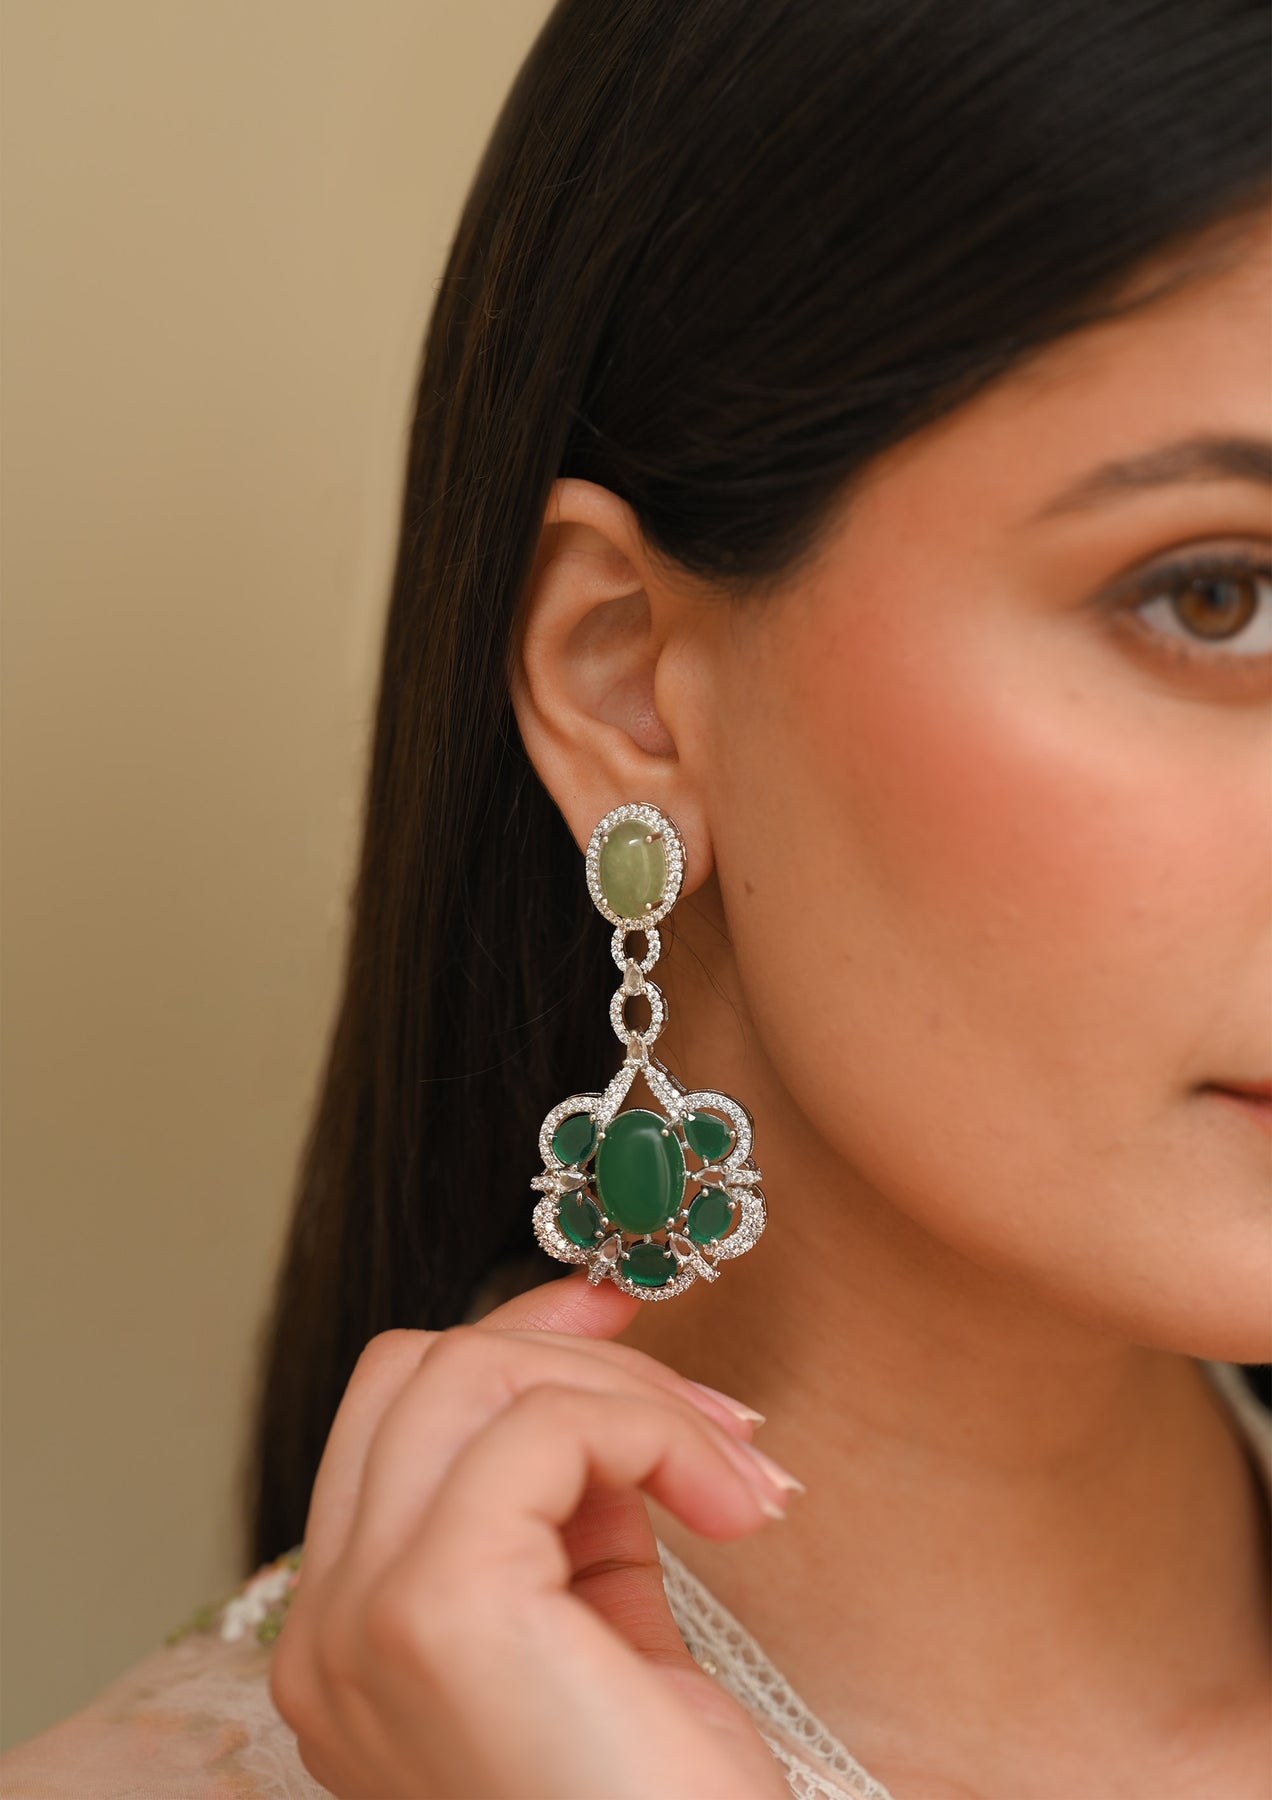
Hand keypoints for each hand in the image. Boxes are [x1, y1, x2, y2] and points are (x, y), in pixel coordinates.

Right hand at [268, 1270, 798, 1799]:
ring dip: (631, 1392)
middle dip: (582, 1356)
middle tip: (719, 1420)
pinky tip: (735, 1508)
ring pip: (469, 1371)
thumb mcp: (604, 1628)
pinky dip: (652, 1431)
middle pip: (422, 1369)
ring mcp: (360, 1619)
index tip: (619, 1305)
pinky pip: (542, 1427)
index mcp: (350, 1634)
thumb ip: (577, 1507)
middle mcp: (323, 1627)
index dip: (514, 1334)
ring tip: (738, 1475)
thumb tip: (604, 1362)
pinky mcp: (433, 1610)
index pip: (398, 1410)